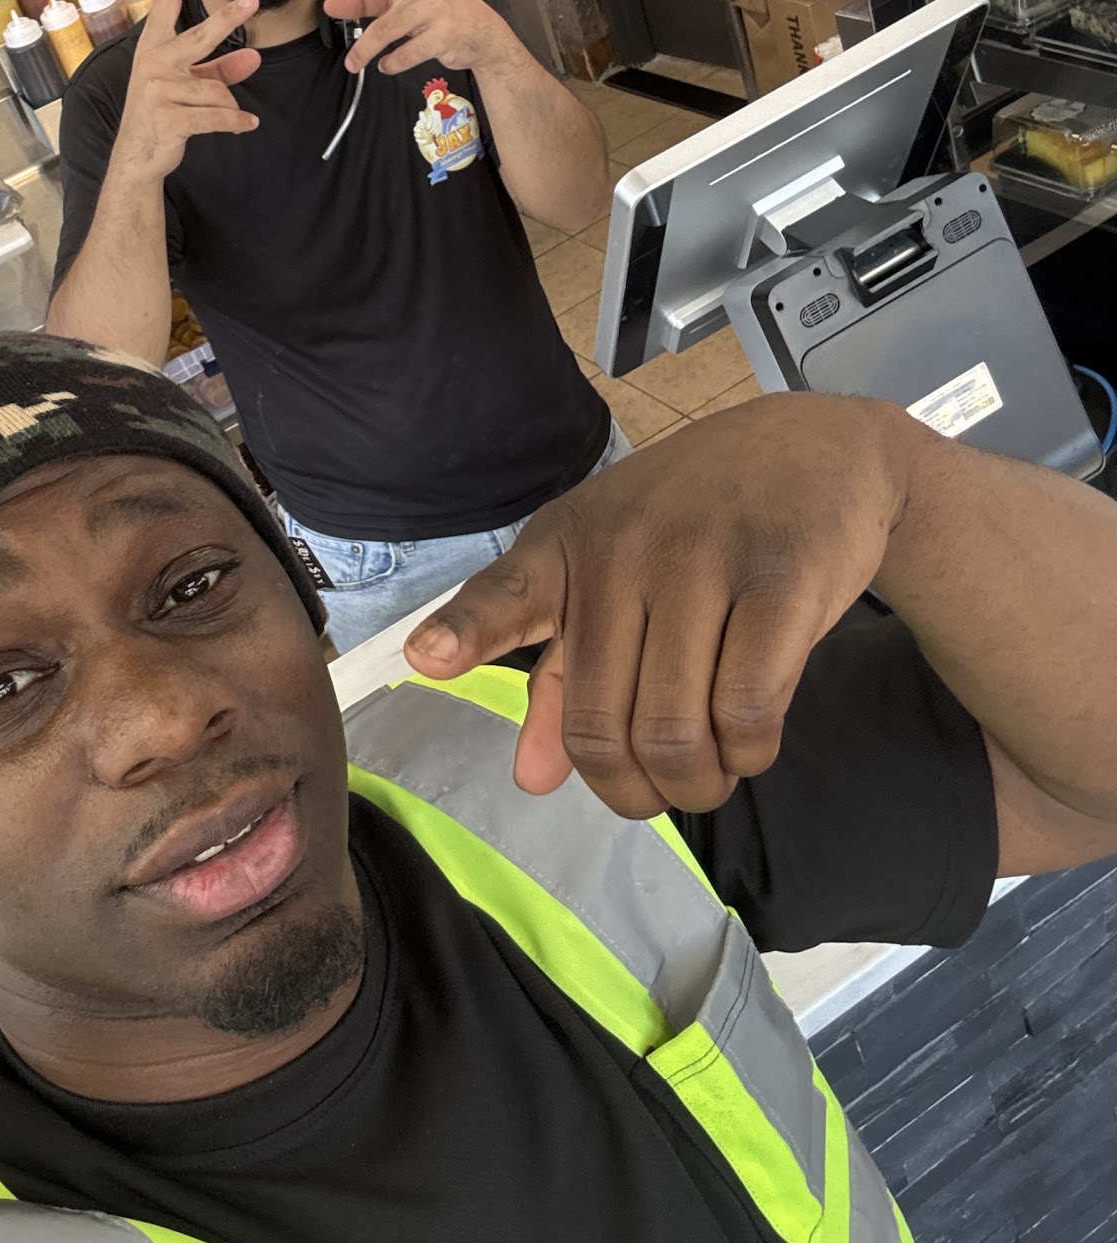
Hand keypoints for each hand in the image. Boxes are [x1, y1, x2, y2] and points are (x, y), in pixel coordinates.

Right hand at [112, 0, 261, 180]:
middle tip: (253, 1)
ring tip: (232, 116)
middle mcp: (153, 62)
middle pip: (200, 35)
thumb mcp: (190, 85)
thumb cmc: (163, 112)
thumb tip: (255, 56)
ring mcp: (158, 89)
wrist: (137, 154)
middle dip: (228, 19)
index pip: (165, 2)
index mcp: (154, 46)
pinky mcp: (168, 117)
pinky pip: (216, 116)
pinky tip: (248, 124)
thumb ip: (220, 69)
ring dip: (229, 106)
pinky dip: (235, 122)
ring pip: (216, 89)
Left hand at [313, 0, 519, 77]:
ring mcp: (430, 6)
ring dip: (364, 50)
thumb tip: (330, 4)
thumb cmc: (436, 8)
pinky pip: (404, 53)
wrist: (481, 32)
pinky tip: (386, 65)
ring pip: (384, 29)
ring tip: (352, 62)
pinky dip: (391, 63)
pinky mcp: (440, 34)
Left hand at [404, 394, 914, 817]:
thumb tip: (532, 777)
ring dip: (699, 782)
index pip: (504, 594)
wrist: (819, 450)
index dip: (463, 631)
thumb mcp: (614, 575)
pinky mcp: (781, 578)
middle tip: (667, 792)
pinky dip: (749, 752)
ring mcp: (703, 557)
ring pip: (676, 731)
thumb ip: (564, 677)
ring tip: (713, 772)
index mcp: (566, 545)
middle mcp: (624, 547)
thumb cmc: (700, 523)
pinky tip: (752, 743)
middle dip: (636, 791)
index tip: (424, 658)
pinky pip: (748, 709)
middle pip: (602, 723)